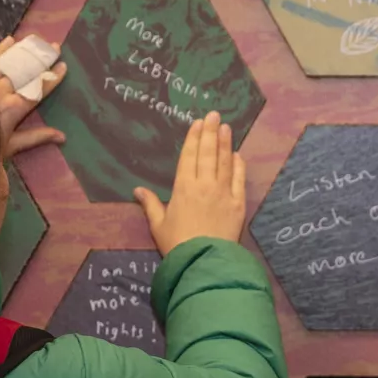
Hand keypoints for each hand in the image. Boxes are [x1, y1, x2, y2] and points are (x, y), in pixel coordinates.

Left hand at [0, 35, 66, 157]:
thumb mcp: (11, 147)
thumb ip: (36, 138)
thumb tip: (62, 136)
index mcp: (13, 108)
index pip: (38, 90)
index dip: (52, 78)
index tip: (63, 66)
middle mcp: (1, 91)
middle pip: (26, 70)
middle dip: (42, 58)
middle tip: (54, 47)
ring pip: (9, 61)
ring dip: (24, 50)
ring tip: (36, 40)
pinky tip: (9, 40)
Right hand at [134, 112, 245, 256]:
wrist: (203, 261)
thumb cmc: (177, 245)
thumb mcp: (159, 225)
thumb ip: (151, 205)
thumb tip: (137, 190)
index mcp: (183, 188)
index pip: (189, 157)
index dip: (193, 138)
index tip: (197, 123)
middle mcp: (204, 185)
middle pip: (208, 153)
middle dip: (210, 132)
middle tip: (214, 115)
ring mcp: (223, 193)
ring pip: (224, 162)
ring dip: (225, 143)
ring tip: (226, 127)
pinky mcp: (238, 204)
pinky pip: (239, 180)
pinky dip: (238, 166)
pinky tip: (237, 155)